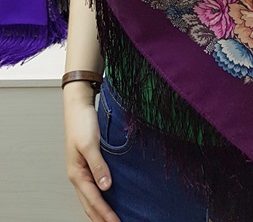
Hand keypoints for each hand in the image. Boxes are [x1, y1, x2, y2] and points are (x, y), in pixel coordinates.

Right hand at [64, 84, 120, 221]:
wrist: (78, 106)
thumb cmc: (82, 122)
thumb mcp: (90, 143)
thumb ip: (98, 165)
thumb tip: (106, 187)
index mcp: (76, 173)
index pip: (93, 200)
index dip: (105, 214)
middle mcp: (78, 175)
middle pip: (89, 204)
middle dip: (101, 219)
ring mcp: (82, 171)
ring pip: (90, 198)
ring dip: (100, 211)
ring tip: (112, 221)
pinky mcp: (87, 165)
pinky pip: (93, 188)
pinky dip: (100, 199)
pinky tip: (109, 200)